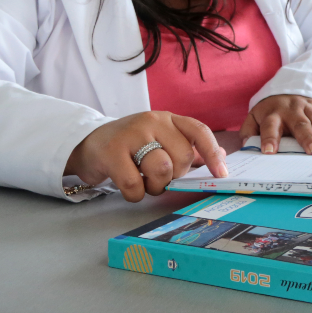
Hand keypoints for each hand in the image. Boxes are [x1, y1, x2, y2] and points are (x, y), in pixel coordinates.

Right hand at [64, 111, 227, 202]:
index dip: (212, 153)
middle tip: (156, 176)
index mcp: (167, 119)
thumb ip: (187, 148)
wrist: (89, 145)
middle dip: (174, 176)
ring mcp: (131, 134)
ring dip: (155, 186)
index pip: (198, 131)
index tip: (222, 174)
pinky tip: (128, 186)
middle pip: (181, 157)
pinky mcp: (111, 152)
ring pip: (161, 170)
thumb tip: (222, 156)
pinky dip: (135, 194)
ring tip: (143, 181)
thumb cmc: (130, 147)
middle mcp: (151, 121)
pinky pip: (135, 185)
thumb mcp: (159, 141)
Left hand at [238, 95, 311, 153]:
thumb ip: (249, 131)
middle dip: (307, 138)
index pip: (270, 127)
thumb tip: (246, 145)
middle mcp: (291, 109)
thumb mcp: (255, 117)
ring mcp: (308, 107)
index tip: (269, 153)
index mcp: (272, 114)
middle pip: (300, 124)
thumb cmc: (270, 112)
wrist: (286, 91)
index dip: (269, 139)